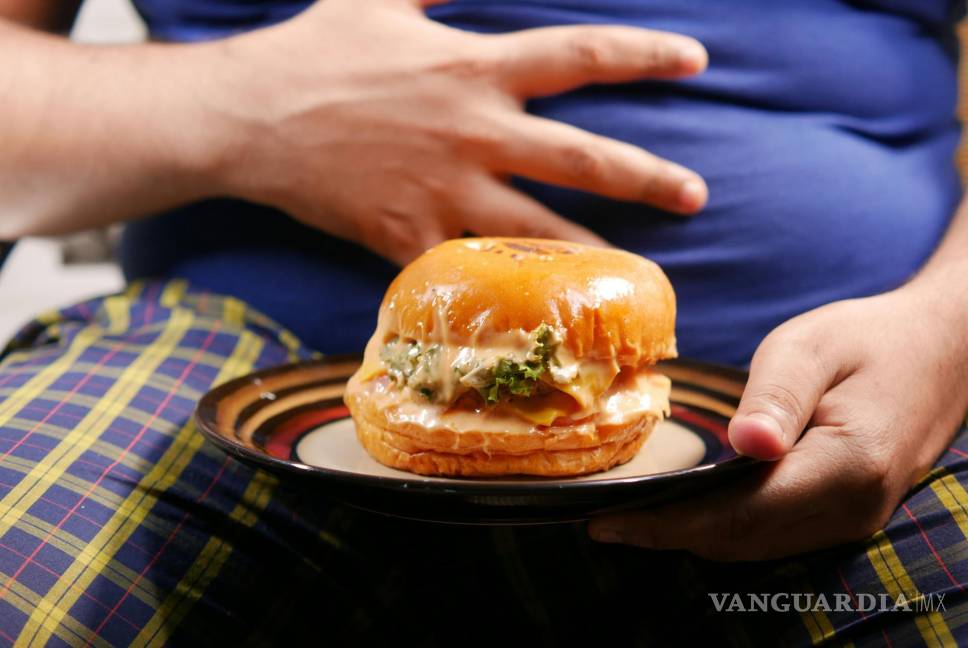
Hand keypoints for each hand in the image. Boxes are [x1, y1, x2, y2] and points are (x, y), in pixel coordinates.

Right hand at [207, 0, 708, 264]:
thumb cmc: (314, 52)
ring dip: (590, 250)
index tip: (695, 60)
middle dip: (647, 178)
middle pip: (582, 157)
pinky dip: (496, 290)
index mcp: (474, 68)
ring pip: (537, 229)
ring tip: (630, 273)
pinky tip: (529, 311)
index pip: (580, 54)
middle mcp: (474, 132)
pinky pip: (465, 268)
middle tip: (697, 196)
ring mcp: (444, 190)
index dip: (644, 53)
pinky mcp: (409, 234)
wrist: (247, 118)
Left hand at [589, 286, 967, 559]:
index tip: (609, 521)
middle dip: (668, 537)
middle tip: (604, 523)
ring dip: (693, 539)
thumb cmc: (870, 339)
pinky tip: (688, 511)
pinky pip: (775, 535)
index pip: (739, 515)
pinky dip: (724, 530)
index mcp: (845, 466)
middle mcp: (852, 508)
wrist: (942, 350)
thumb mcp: (813, 348)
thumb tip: (745, 446)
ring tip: (633, 521)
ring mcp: (854, 518)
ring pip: (757, 546)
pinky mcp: (847, 512)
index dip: (669, 524)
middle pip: (742, 541)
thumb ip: (776, 396)